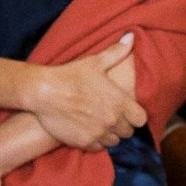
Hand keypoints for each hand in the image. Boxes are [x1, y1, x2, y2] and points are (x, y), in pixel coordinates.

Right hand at [27, 36, 144, 150]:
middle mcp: (113, 120)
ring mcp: (99, 133)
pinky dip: (96, 142)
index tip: (128, 113)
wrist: (44, 91)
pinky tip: (89, 131)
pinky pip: (98, 148)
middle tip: (112, 118)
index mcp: (120, 102)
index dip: (135, 116)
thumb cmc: (70, 75)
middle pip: (128, 132)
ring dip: (110, 135)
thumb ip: (117, 52)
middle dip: (123, 126)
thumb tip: (132, 37)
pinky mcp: (84, 142)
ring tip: (100, 124)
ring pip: (114, 142)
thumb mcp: (95, 62)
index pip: (141, 120)